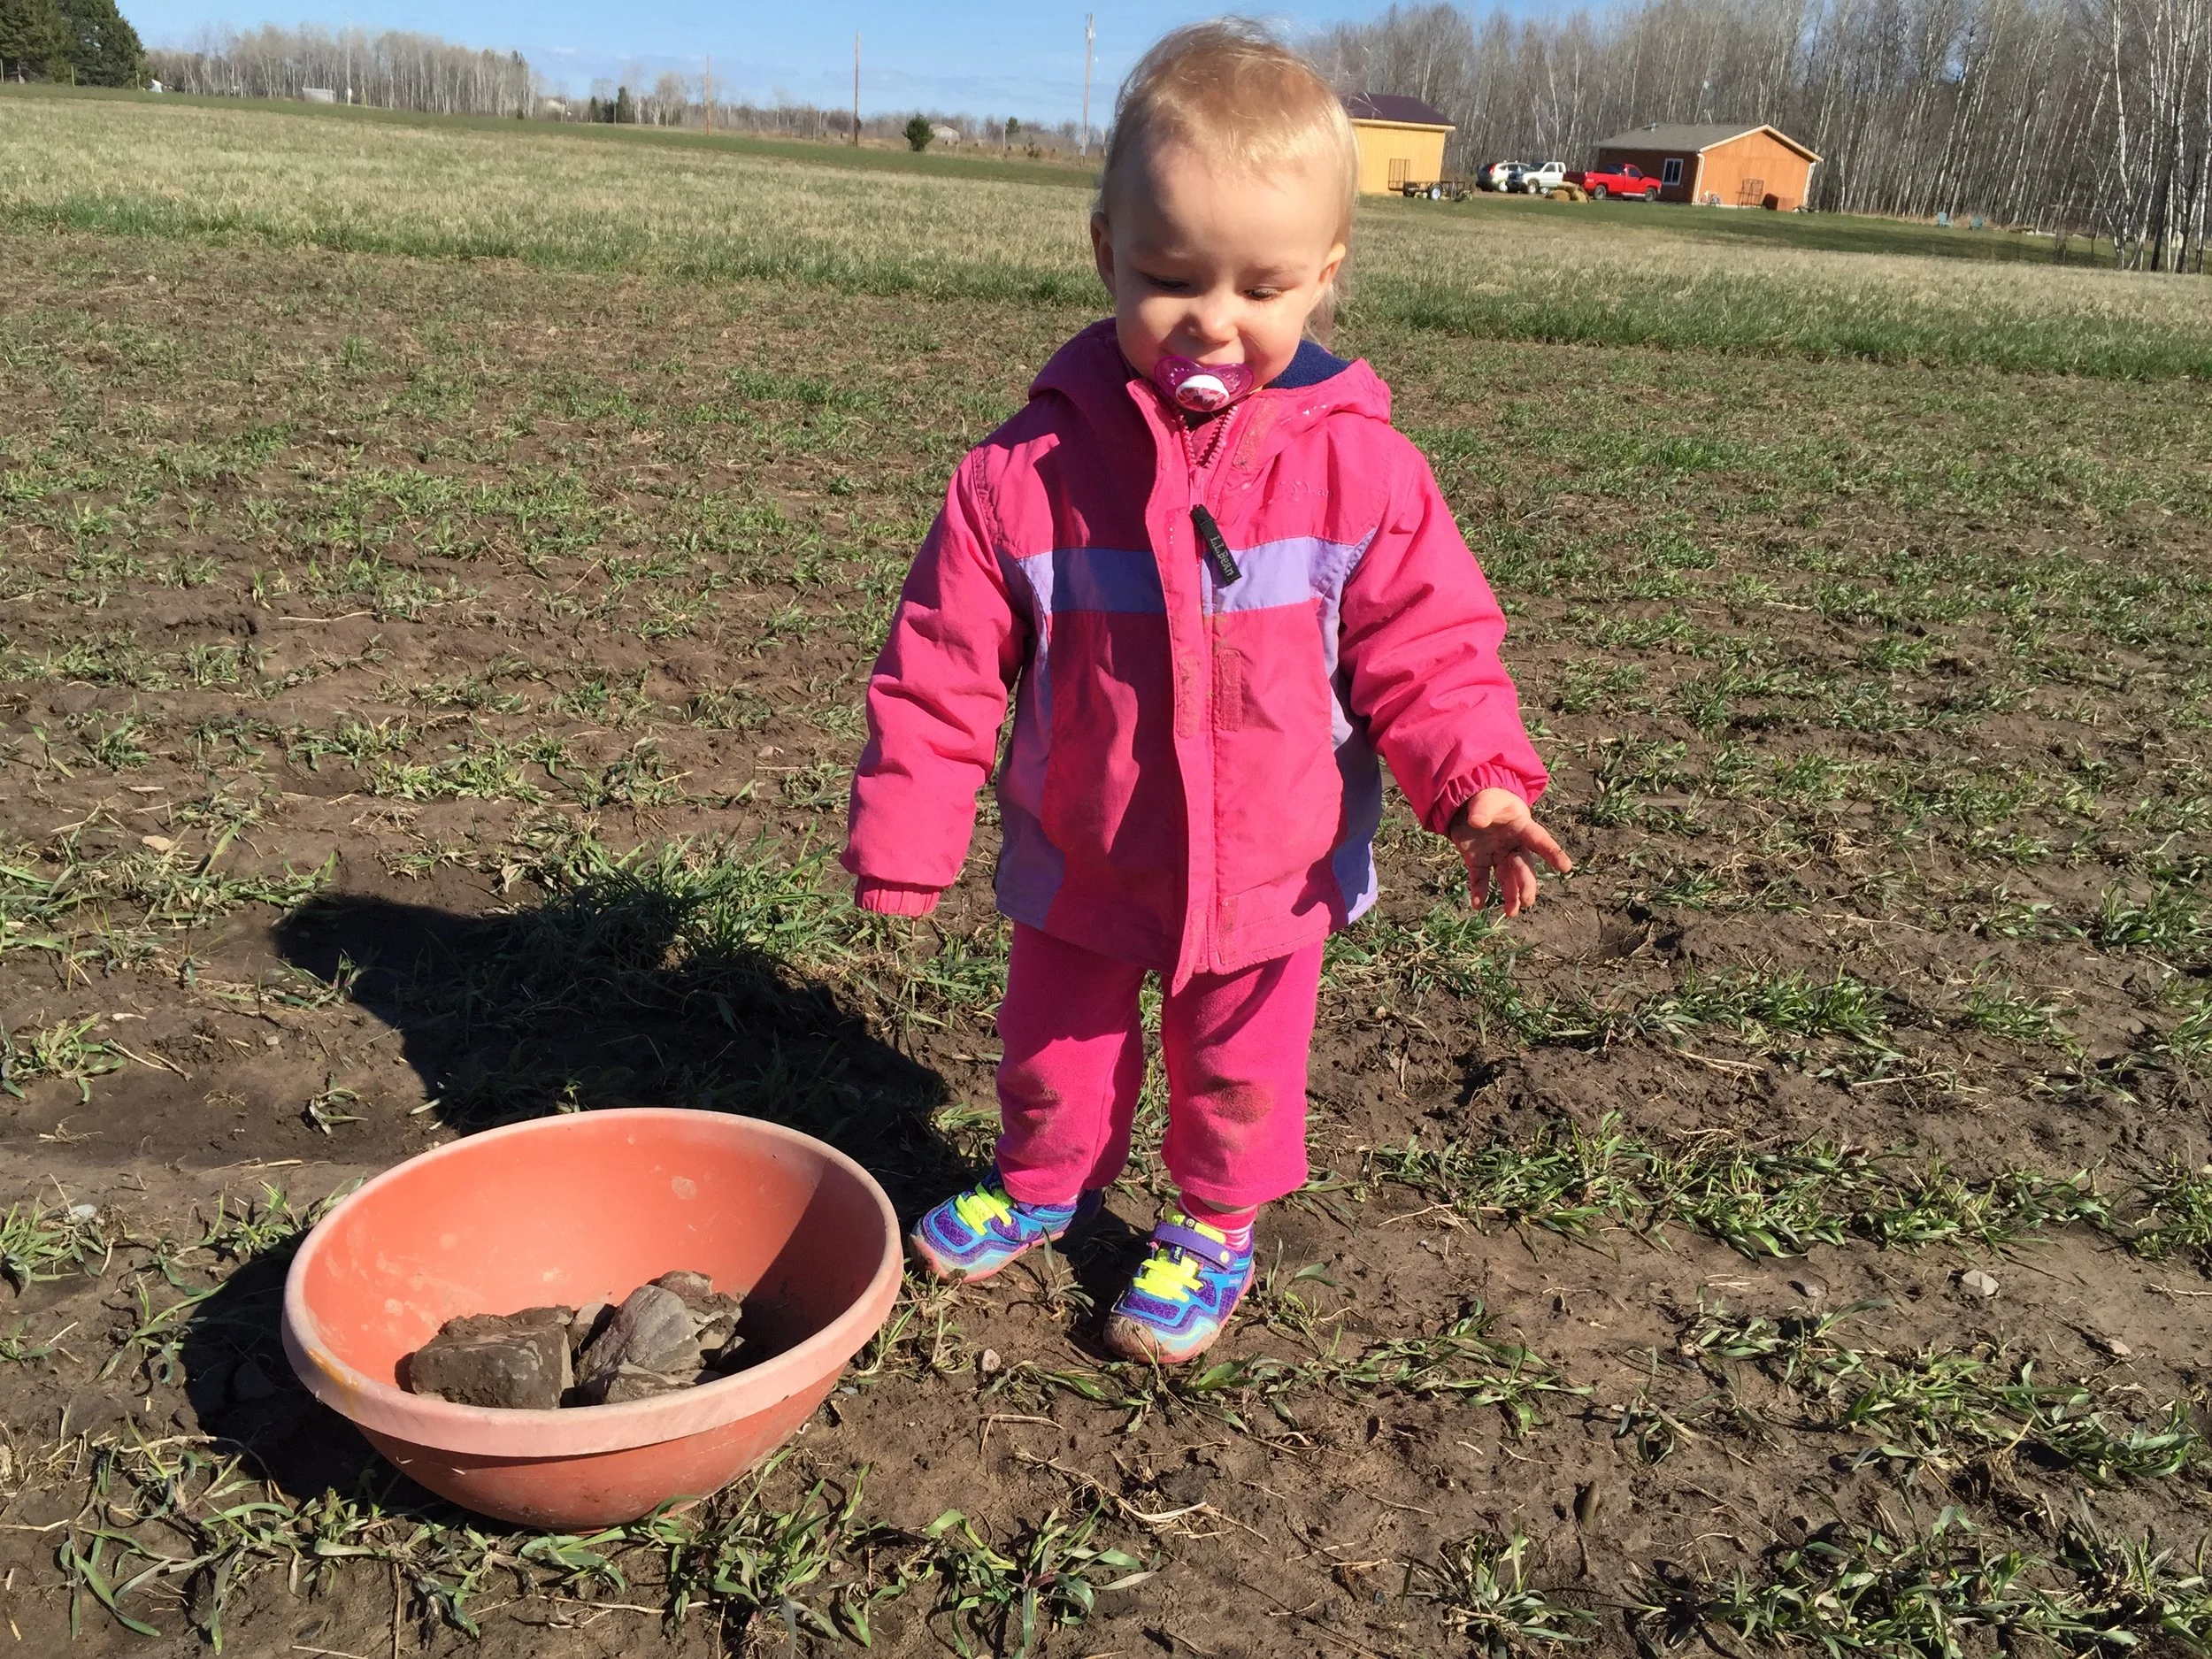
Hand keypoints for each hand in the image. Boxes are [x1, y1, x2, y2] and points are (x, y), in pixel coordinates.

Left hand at [1446, 788, 1571, 915]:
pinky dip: (1479, 892)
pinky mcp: (1478, 861)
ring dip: (1510, 895)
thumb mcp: (1487, 800)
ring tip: (1511, 913)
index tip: (1566, 867)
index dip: (1553, 853)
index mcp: (1522, 828)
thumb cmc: (1488, 800)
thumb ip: (1483, 810)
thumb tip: (1477, 822)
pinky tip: (1478, 905)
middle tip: (1527, 901)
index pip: (1540, 841)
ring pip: (1506, 878)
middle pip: (1523, 867)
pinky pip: (1480, 879)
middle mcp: (1513, 846)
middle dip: (1526, 884)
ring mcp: (1496, 855)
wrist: (1469, 804)